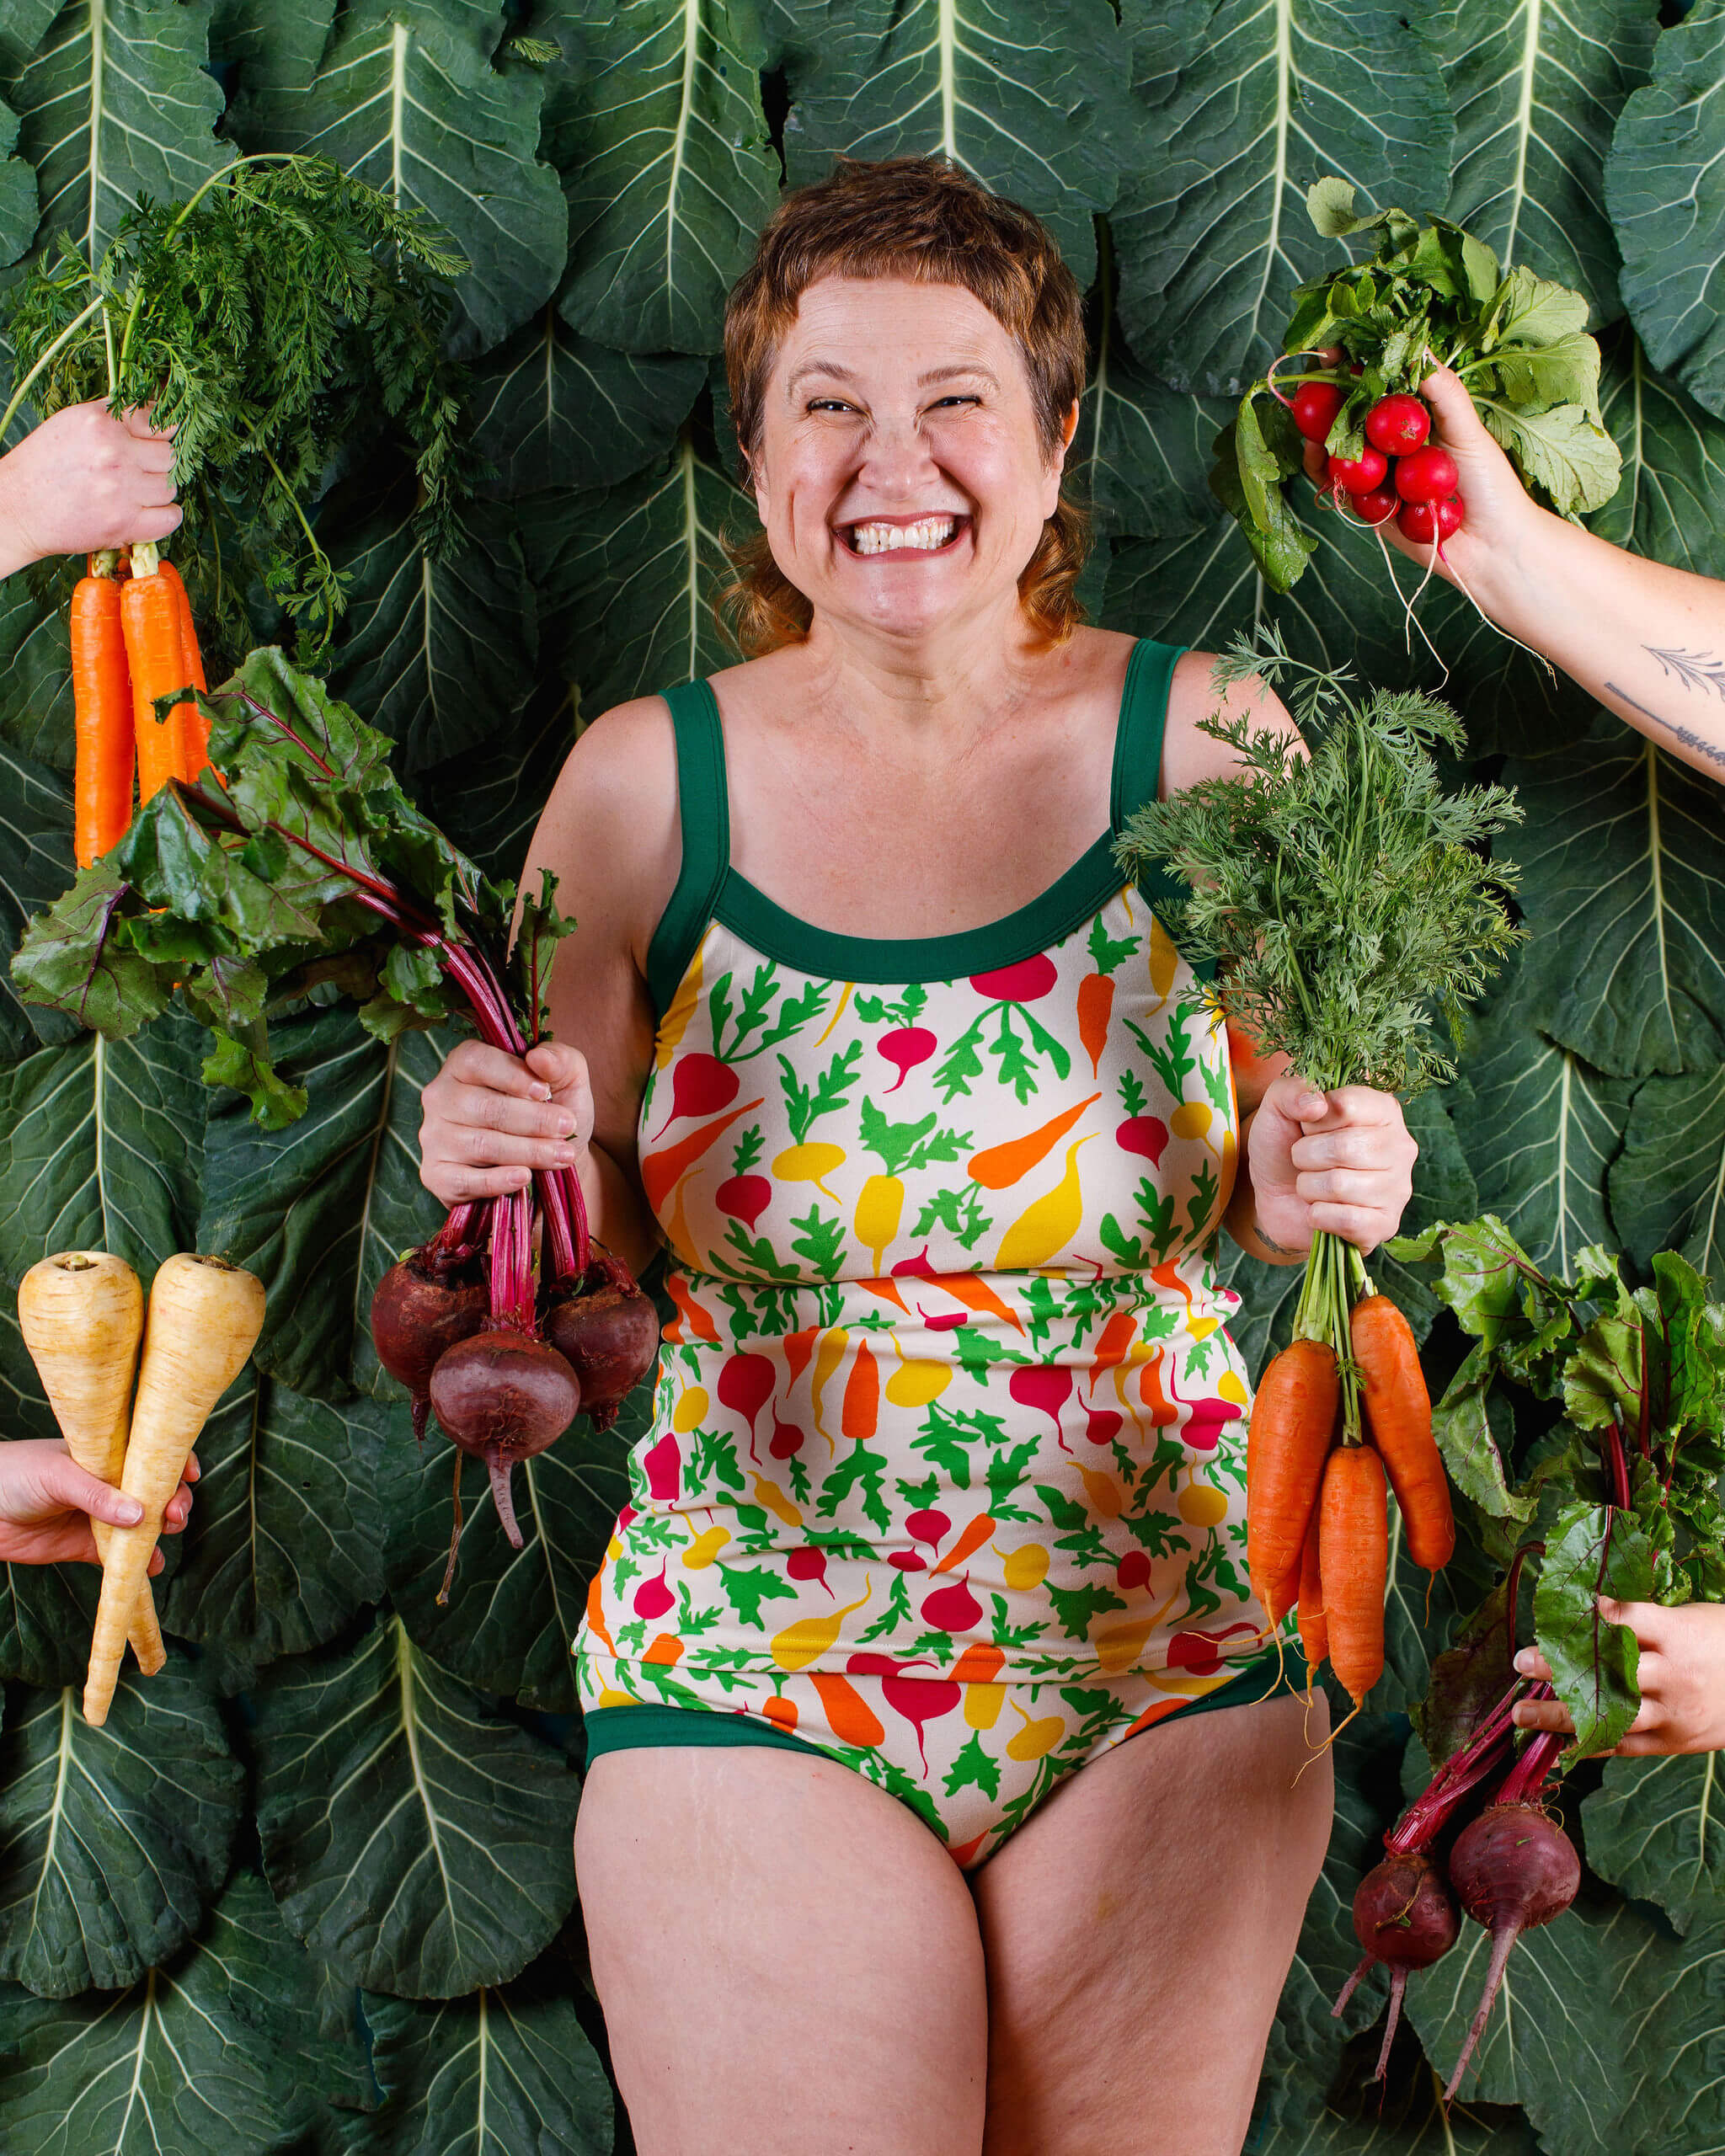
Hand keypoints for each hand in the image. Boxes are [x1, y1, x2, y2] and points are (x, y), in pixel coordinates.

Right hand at [0, 401, 181, 575]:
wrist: (17, 508)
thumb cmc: (43, 465)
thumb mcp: (71, 424)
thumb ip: (111, 416)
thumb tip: (154, 410)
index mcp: (99, 422)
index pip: (155, 418)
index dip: (161, 431)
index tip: (158, 439)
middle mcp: (114, 453)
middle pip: (168, 455)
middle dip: (158, 462)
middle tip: (140, 470)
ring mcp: (122, 490)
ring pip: (170, 486)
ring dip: (159, 490)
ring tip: (137, 492)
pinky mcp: (125, 523)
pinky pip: (171, 517)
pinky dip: (166, 516)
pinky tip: (151, 512)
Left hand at [0, 1439, 196, 1569]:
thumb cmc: (15, 1474)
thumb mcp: (58, 1474)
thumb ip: (97, 1494)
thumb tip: (141, 1514)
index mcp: (107, 1455)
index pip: (151, 1453)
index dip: (175, 1461)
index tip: (190, 1473)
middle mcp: (110, 1484)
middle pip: (156, 1491)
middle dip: (174, 1500)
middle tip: (174, 1513)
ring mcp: (100, 1516)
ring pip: (144, 1525)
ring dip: (161, 1531)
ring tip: (165, 1535)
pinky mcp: (87, 1546)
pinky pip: (121, 1557)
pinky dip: (139, 1564)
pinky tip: (148, 1567)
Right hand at [419, 1038, 593, 1205]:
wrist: (549, 1162)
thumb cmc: (553, 1110)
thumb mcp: (567, 1078)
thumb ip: (560, 1059)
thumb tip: (539, 1057)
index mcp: (464, 1063)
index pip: (477, 1062)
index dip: (512, 1076)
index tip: (545, 1092)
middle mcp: (441, 1097)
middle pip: (485, 1107)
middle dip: (533, 1119)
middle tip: (566, 1127)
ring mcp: (434, 1137)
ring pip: (482, 1144)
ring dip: (528, 1151)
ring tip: (563, 1155)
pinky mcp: (437, 1175)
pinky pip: (465, 1180)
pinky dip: (498, 1180)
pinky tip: (524, 1177)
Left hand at [1246, 1075, 1417, 1254]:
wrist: (1275, 1195)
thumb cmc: (1286, 1144)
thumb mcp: (1278, 1107)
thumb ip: (1291, 1090)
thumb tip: (1317, 1105)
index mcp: (1383, 1110)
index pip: (1346, 1106)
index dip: (1313, 1120)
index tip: (1307, 1126)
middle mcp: (1400, 1147)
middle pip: (1344, 1148)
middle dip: (1305, 1156)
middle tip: (1304, 1160)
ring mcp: (1398, 1189)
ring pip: (1340, 1185)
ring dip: (1309, 1187)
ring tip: (1311, 1184)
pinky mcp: (1385, 1225)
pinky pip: (1348, 1221)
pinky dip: (1318, 1216)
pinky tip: (1318, 1210)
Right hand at [1299, 355, 1545, 599]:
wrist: (1491, 549)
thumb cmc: (1491, 487)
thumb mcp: (1469, 431)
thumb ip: (1443, 393)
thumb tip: (1416, 351)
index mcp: (1419, 416)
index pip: (1379, 381)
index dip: (1355, 364)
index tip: (1335, 349)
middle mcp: (1395, 441)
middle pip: (1350, 411)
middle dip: (1325, 397)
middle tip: (1310, 386)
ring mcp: (1378, 471)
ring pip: (1337, 446)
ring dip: (1319, 432)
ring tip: (1310, 424)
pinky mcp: (1367, 504)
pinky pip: (1336, 483)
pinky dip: (1322, 469)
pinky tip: (1317, 455)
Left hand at [1513, 1601, 1724, 1754]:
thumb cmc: (1720, 1642)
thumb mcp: (1689, 1619)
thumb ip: (1643, 1621)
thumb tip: (1586, 1612)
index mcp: (1678, 1634)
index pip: (1627, 1619)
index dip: (1589, 1615)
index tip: (1554, 1612)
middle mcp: (1674, 1674)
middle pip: (1610, 1670)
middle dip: (1561, 1667)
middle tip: (1521, 1661)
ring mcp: (1674, 1711)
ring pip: (1612, 1715)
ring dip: (1561, 1715)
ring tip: (1522, 1713)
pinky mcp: (1675, 1742)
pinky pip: (1627, 1746)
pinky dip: (1591, 1743)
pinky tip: (1558, 1741)